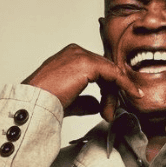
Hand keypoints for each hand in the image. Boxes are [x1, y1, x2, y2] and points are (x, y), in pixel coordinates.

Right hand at [22, 44, 141, 121]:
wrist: (33, 104)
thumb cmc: (42, 103)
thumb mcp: (67, 100)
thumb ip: (83, 100)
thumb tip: (96, 104)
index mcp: (68, 57)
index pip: (96, 69)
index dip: (106, 88)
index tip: (110, 106)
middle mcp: (75, 52)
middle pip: (105, 70)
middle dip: (111, 94)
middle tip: (109, 114)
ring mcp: (81, 56)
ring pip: (110, 73)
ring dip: (114, 95)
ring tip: (109, 114)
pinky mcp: (88, 63)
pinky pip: (114, 74)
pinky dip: (124, 85)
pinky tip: (131, 94)